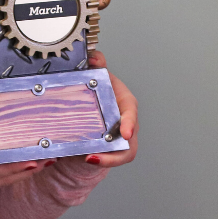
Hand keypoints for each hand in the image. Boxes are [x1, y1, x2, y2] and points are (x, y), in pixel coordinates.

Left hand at [85, 50, 137, 168]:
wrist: (86, 106)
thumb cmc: (97, 89)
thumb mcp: (96, 75)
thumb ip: (96, 64)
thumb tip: (94, 58)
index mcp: (123, 101)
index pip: (131, 111)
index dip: (130, 123)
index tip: (126, 133)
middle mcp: (124, 120)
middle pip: (129, 138)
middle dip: (118, 148)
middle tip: (98, 153)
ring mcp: (118, 136)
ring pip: (121, 153)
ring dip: (108, 159)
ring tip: (89, 158)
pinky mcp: (108, 148)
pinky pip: (109, 158)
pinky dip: (101, 160)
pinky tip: (86, 158)